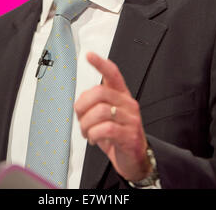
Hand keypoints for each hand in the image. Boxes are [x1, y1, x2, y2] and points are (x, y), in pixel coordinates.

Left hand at [74, 52, 151, 181]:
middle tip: (80, 119)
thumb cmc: (117, 135)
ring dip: (86, 124)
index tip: (89, 55)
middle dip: (82, 106)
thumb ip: (95, 104)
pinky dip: (93, 135)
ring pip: (100, 111)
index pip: (113, 73)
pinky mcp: (130, 135)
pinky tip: (94, 139)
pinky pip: (106, 129)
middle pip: (99, 92)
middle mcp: (128, 103)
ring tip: (87, 132)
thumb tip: (80, 102)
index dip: (101, 64)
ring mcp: (131, 119)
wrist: (135, 159)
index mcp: (121, 95)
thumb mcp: (106, 116)